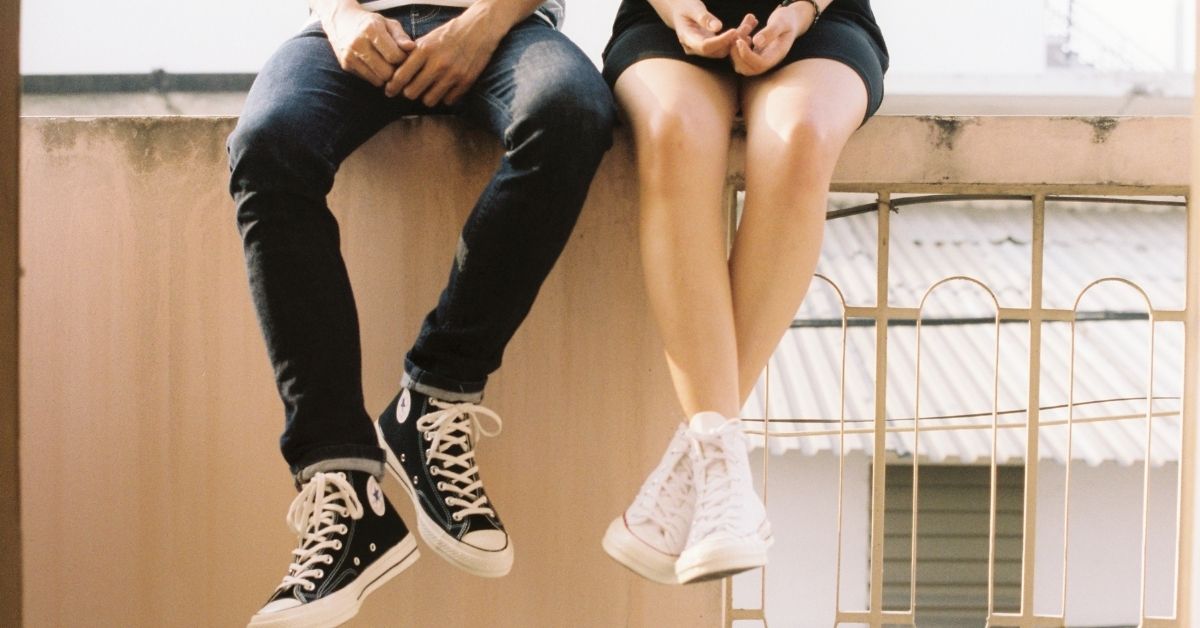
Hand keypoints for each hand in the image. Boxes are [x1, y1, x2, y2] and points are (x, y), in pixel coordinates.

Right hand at [323, 6, 415, 86]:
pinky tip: (377, 67)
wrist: (342, 22)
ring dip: (386, 76)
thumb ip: (401, 37)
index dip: (403, 59)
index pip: (394, 56)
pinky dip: (376, 77)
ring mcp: (350, 55)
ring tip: (388, 65)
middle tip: (397, 64)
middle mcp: (358, 43)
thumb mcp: (388, 24)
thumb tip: (412, 48)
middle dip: (395, 71)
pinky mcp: (346, 65)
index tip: (404, 56)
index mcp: (371, 29)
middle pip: (386, 72)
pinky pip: (369, 80)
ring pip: (378, 80)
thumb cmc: (371, 24)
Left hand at [385, 10, 505, 105]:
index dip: (392, 87)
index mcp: (425, 50)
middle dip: (409, 92)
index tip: (390, 91)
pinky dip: (445, 97)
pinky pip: (448, 101)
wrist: (479, 30)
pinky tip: (445, 88)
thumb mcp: (428, 39)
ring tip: (429, 89)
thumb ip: (413, 55)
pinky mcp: (465, 82)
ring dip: (427, 97)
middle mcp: (437, 64)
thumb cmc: (451, 33)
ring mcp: (452, 75)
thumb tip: (397, 71)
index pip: (401, 76)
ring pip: (429, 100)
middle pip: (412, 93)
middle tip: (412, 89)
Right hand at [673, 5, 756, 58]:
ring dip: (738, 38)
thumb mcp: (693, 7)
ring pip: (723, 49)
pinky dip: (736, 37)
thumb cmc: (685, 4)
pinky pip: (724, 45)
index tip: (734, 30)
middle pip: (716, 51)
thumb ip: (704, 17)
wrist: (678, 9)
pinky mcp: (710, 45)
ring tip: (751, 23)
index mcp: (687, 38)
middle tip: (748, 26)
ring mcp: (701, 48)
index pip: (705, 46)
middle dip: (733, 40)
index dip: (721, 41)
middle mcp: (694, 47)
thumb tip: (718, 27)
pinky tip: (747, 26)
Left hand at [730, 4, 811, 75]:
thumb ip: (770, 32)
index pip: (759, 64)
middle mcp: (767, 61)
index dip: (746, 55)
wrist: (789, 21)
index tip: (739, 40)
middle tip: (737, 34)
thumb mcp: (781, 22)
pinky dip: (737, 42)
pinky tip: (746, 27)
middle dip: (737, 54)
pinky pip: (739, 55)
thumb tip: (756, 42)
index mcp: (776, 56)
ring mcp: (759, 59)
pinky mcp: (753, 54)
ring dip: (735, 47)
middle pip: (746, 69)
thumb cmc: (787, 19)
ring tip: (744, 27)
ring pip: (740, 63)